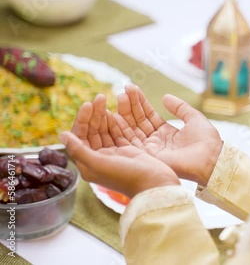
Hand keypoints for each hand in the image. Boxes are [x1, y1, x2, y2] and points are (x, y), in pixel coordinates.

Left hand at [59, 94, 179, 197]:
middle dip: (94, 114)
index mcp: (89, 164)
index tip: (88, 104)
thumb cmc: (127, 176)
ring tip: (105, 101)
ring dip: (103, 116)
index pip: (79, 137)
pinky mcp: (127, 150)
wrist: (154, 184)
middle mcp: (99, 159)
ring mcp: (114, 154)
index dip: (82, 120)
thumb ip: (79, 150)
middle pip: (92, 132)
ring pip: (104, 131)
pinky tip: (113, 112)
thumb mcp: (99, 164)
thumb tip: (62, 135)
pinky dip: (114, 123)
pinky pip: (117, 133)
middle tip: (100, 97)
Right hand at [114, 85, 222, 185]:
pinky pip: (131, 141)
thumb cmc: (206, 140)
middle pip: (138, 121)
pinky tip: (116, 115)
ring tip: (120, 96)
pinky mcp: (148, 156)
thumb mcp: (194, 118)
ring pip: (132, 129)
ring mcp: (151, 149)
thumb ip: (179, 107)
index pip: (149, 116)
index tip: (131, 88)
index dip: (140, 102)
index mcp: (167, 133)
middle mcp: (156, 141)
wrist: (211, 158)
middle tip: (124, 90)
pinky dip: (123, 128)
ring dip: (125, 113)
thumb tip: (165, 96)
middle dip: (130, 105)